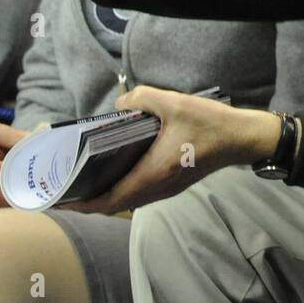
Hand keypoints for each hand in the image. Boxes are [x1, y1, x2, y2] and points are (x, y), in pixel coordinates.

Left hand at [65, 86, 280, 214]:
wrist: (242, 138)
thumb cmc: (210, 124)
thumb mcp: (174, 102)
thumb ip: (141, 98)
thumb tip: (119, 105)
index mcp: (153, 172)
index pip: (110, 200)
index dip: (83, 203)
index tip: (61, 200)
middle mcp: (158, 187)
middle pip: (115, 204)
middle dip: (89, 200)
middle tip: (66, 188)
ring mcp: (167, 188)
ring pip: (128, 199)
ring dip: (106, 195)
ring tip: (85, 180)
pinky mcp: (174, 183)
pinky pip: (141, 192)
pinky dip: (122, 188)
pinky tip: (116, 170)